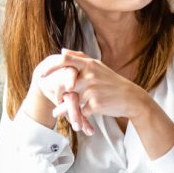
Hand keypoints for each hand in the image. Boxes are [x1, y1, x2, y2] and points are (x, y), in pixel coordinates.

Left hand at [29, 49, 151, 135]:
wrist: (131, 98)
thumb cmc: (112, 82)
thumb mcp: (98, 67)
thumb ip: (80, 58)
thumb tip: (62, 50)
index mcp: (90, 64)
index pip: (65, 60)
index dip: (51, 67)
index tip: (42, 74)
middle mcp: (90, 75)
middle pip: (65, 84)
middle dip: (57, 93)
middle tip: (50, 97)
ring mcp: (92, 90)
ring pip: (71, 101)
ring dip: (62, 109)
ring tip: (56, 113)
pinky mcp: (96, 104)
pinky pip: (80, 112)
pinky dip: (78, 118)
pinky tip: (77, 121)